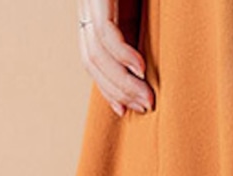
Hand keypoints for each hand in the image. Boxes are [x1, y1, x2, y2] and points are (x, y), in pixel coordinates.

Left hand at [78, 0, 152, 116]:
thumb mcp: (136, 14)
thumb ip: (136, 36)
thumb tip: (146, 72)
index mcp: (92, 20)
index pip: (92, 63)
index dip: (108, 90)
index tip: (127, 109)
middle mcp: (86, 14)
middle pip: (93, 63)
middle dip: (119, 91)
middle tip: (144, 107)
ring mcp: (89, 6)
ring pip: (98, 55)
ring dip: (124, 82)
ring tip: (146, 96)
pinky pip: (106, 34)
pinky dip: (124, 55)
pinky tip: (141, 69)